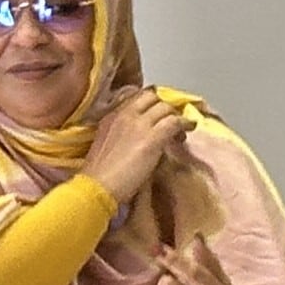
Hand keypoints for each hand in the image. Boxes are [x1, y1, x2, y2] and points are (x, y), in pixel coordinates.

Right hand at [79, 86, 195, 208]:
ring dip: (175, 117)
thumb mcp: (107, 145)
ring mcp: (139, 124)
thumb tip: (140, 137)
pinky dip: (184, 125)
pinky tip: (187, 132)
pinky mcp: (153, 137)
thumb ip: (122, 134)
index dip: (150, 104)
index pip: (135, 97)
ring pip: (165, 108)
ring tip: (180, 131)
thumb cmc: (99, 175)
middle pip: (152, 97)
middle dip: (163, 107)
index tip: (156, 115)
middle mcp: (125, 114)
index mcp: (111, 116)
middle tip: (170, 121)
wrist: (97, 187)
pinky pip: (174, 122)